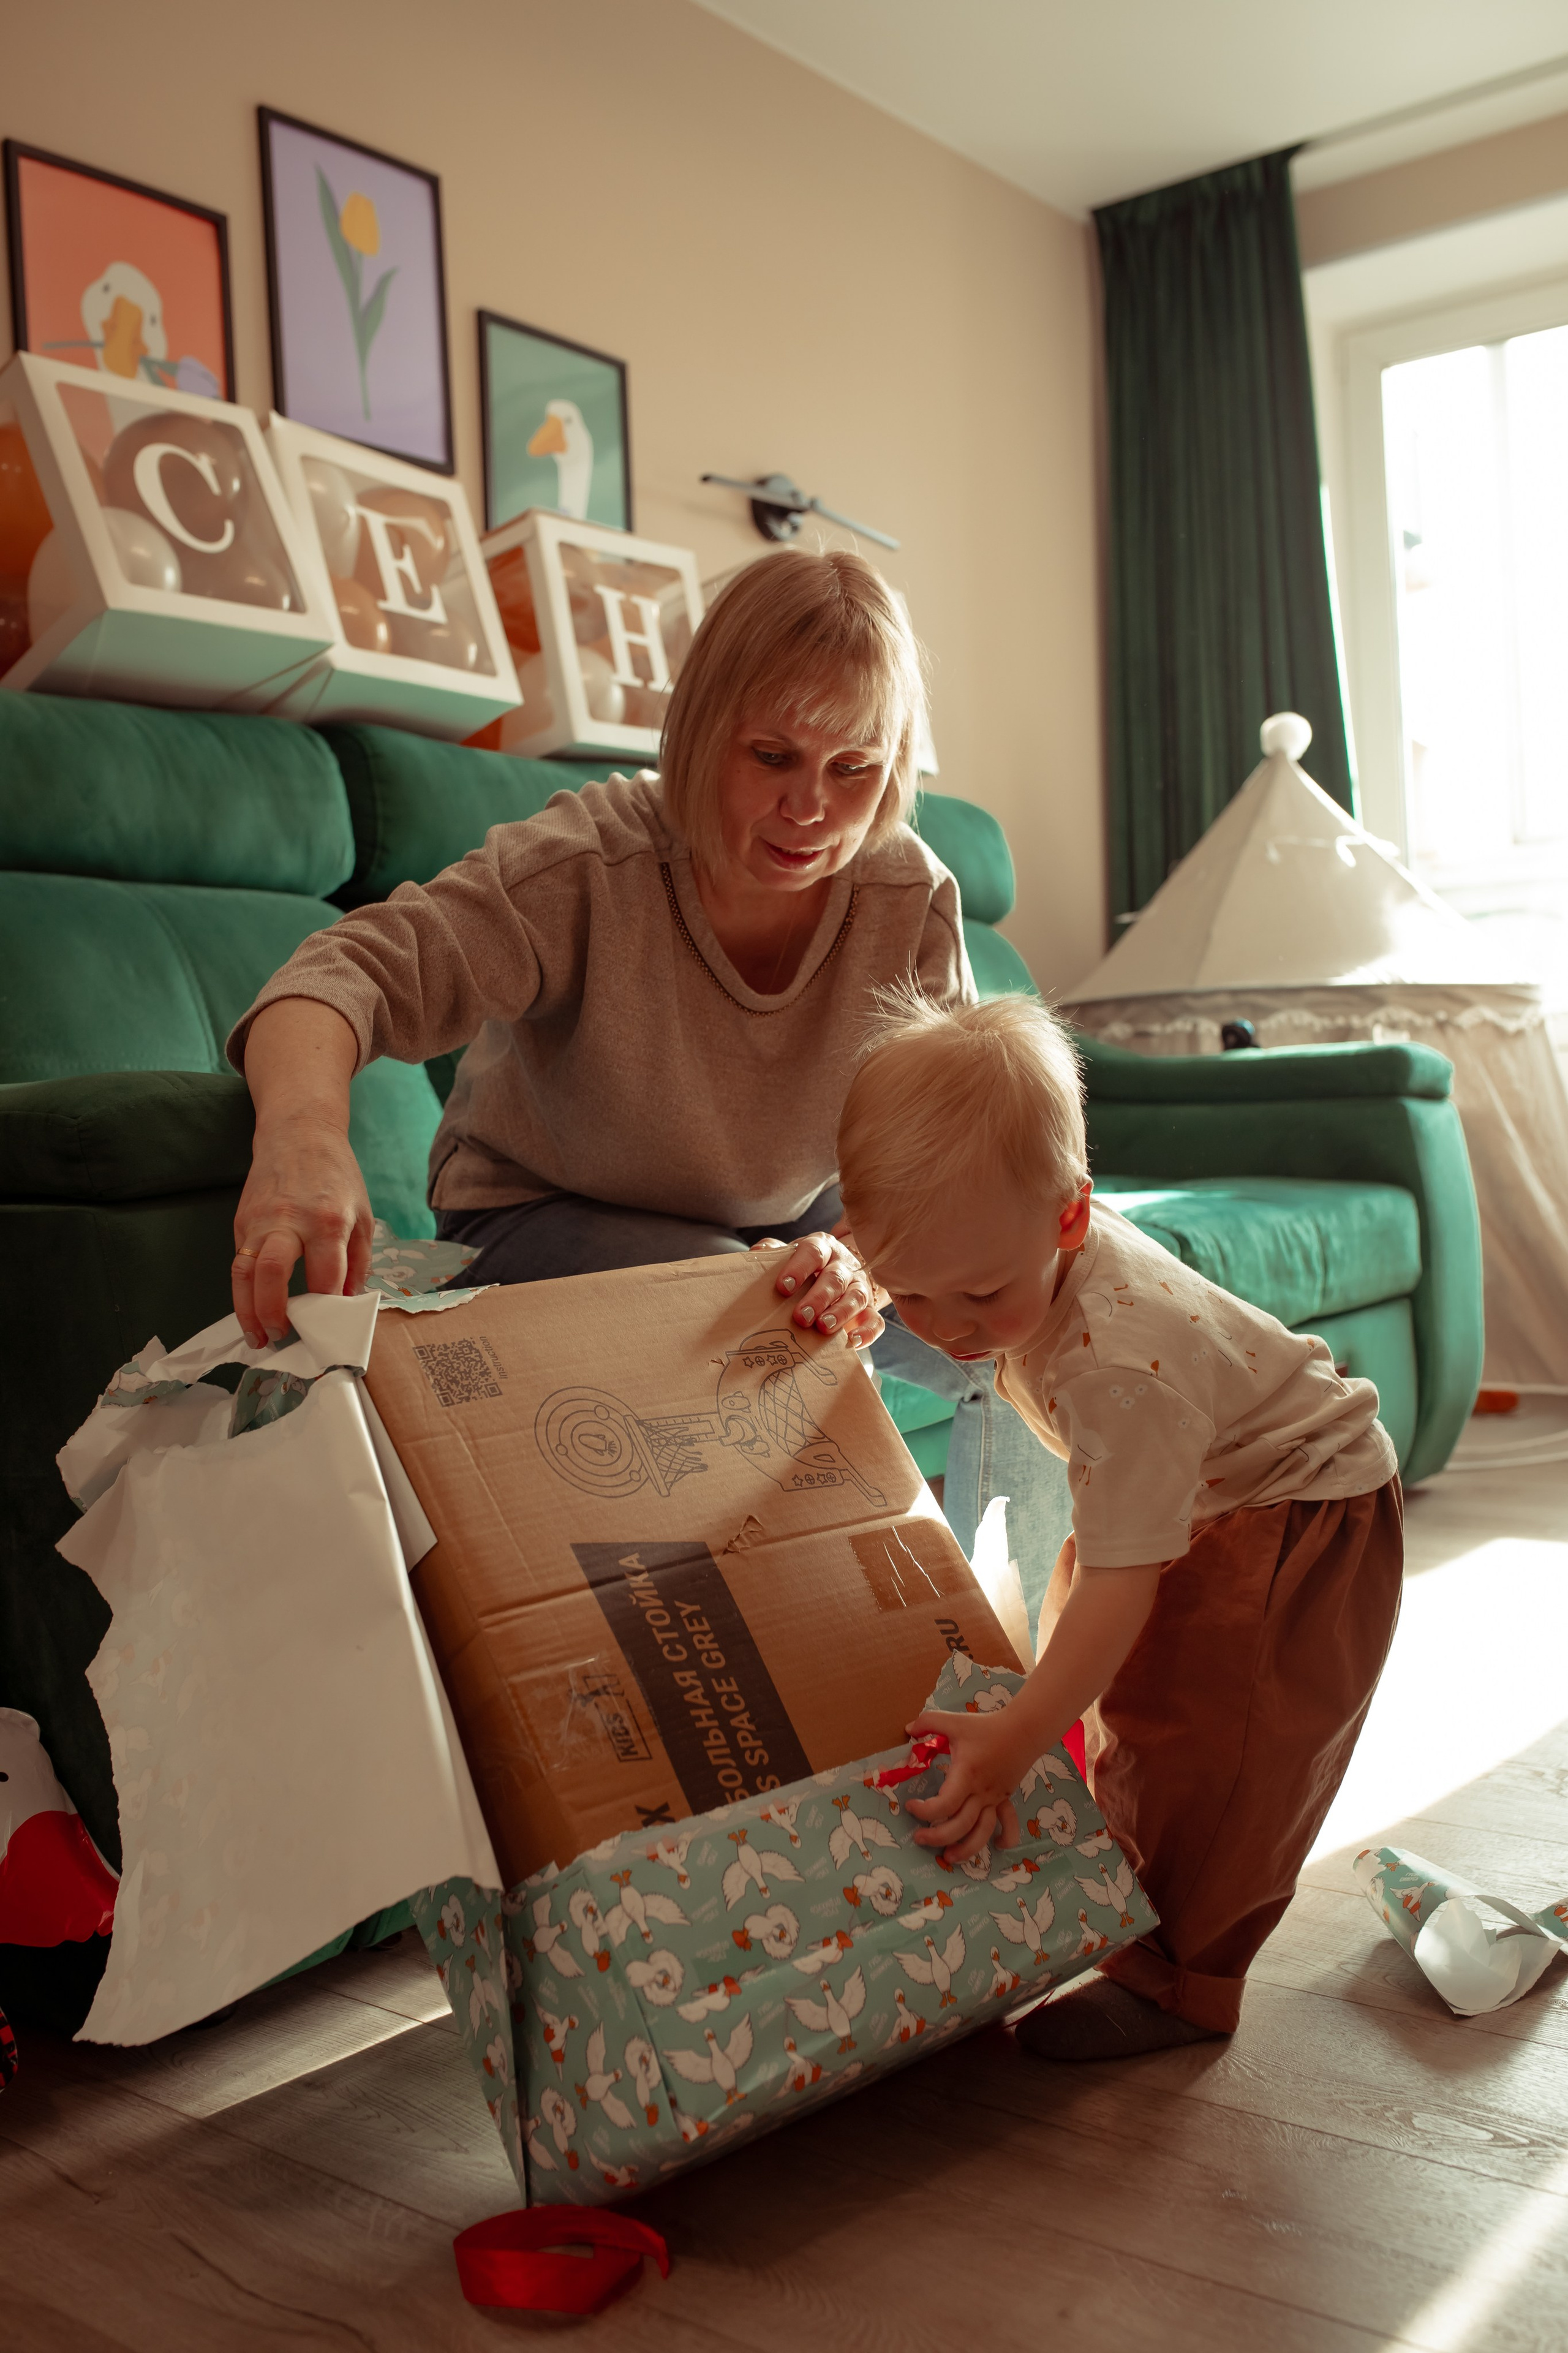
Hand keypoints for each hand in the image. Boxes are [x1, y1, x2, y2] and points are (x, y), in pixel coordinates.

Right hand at [232, 1112, 373, 1347]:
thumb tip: (348, 1303)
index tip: (328, 1330)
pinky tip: (252, 1310)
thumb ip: (358, 1262)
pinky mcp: (242, 1221)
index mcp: (327, 1221)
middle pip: (271, 1273)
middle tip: (282, 1336)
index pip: (324, 1277)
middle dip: (273, 1312)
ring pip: (243, 1272)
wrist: (298, 1133)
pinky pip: (239, 1262)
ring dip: (246, 1310)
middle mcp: (289, 1221)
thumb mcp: (362, 1215)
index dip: (325, 1309)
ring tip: (258, 1337)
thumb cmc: (336, 1176)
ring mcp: (259, 1221)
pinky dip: (242, 1291)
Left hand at [748, 1222, 884, 1346]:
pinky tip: (853, 1342)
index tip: (784, 1287)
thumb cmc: (808, 1265)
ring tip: (823, 1327)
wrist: (841, 1267)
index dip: (798, 1268)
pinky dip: (867, 1332)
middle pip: (835, 1278)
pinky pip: (875, 1320)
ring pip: (856, 1297)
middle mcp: (843, 1265)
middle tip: (801, 1316)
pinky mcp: (869, 1309)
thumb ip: (773, 1254)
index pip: (813, 1252)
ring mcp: (859, 1286)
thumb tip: (757, 1253)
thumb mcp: (791, 1255)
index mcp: (822, 1248)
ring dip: (840, 1313)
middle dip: (819, 1297)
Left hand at [903, 1705, 1028, 1864]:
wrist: (1024, 1730)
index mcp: (966, 1775)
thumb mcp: (954, 1721)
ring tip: (949, 1857)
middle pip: (961, 1825)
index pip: (945, 1804)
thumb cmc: (986, 1727)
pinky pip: (1009, 1823)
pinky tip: (998, 1846)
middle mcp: (981, 1792)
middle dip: (937, 1837)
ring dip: (967, 1849)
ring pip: (983, 1832)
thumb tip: (908, 1729)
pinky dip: (1006, 1838)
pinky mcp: (1005, 1799)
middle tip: (918, 1837)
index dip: (925, 1811)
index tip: (911, 1805)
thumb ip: (929, 1722)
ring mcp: (995, 1798)